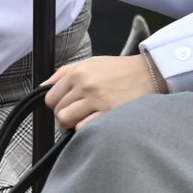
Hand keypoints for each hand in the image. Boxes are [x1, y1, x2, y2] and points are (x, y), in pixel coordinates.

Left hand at [43, 55, 159, 130]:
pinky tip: (94, 125)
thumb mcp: (91, 62)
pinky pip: (83, 128)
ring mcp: (97, 100)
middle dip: (64, 117)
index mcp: (78, 72)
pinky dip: (85, 129)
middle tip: (76, 117)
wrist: (149, 74)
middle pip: (58, 111)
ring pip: (66, 120)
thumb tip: (44, 86)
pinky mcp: (109, 114)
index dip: (56, 105)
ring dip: (72, 125)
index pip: (50, 97)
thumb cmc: (119, 70)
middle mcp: (85, 85)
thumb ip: (64, 73)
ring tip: (82, 122)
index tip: (65, 107)